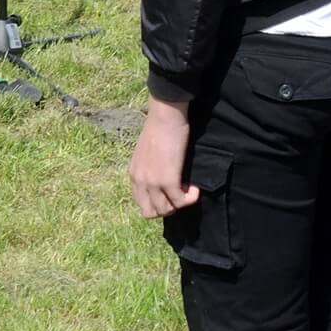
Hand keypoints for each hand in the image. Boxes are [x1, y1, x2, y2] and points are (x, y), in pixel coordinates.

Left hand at [129, 97, 199, 219]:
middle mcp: (140, 181)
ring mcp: (153, 182)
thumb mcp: (147, 153)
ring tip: (187, 189)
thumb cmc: (159, 129)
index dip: (157, 202)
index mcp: (134, 174)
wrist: (164, 117)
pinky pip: (181, 201)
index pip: (141, 202)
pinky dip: (191, 198)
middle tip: (180, 194)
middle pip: (151, 212)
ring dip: (179, 203)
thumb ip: (150, 168)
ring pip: (166, 210)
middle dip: (167, 207)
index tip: (169, 192)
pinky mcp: (168, 180)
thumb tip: (162, 177)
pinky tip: (196, 188)